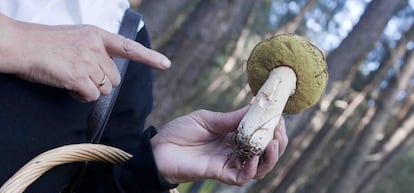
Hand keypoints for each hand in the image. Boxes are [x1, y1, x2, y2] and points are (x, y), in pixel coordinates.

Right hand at [0, 13, 169, 101]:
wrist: (20, 45)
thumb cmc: (44, 44)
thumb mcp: (75, 38)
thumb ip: (94, 51)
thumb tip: (106, 72)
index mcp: (96, 35)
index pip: (129, 47)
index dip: (149, 57)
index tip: (165, 64)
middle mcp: (95, 47)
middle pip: (114, 78)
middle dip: (101, 82)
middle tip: (81, 76)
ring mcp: (87, 61)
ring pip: (104, 89)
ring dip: (90, 90)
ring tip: (71, 79)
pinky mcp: (78, 76)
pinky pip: (91, 96)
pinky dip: (81, 96)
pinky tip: (68, 86)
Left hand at [151, 107, 287, 184]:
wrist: (159, 148)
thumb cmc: (180, 131)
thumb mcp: (208, 119)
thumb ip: (231, 118)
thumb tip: (255, 106)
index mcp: (234, 135)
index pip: (260, 133)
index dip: (272, 127)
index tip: (278, 116)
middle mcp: (235, 150)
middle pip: (265, 152)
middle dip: (277, 142)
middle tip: (278, 131)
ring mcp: (229, 163)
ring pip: (259, 167)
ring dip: (270, 156)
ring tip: (272, 143)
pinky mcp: (220, 173)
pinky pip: (242, 176)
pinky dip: (252, 168)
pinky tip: (255, 157)